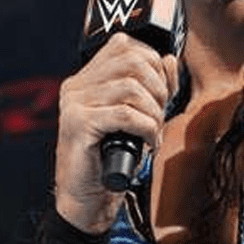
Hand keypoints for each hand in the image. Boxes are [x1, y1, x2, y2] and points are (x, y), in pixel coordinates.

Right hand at [54, 32, 177, 233]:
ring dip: (153, 111)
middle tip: (160, 113)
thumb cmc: (113, 156)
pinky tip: (148, 142)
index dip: (152, 62)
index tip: (162, 90)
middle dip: (157, 86)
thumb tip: (170, 58)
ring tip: (154, 130)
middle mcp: (76, 85)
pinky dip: (146, 128)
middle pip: (131, 61)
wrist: (88, 197)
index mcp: (86, 78)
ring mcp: (74, 103)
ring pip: (130, 87)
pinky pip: (125, 114)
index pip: (124, 45)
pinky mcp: (78, 124)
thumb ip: (154, 85)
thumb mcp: (139, 115)